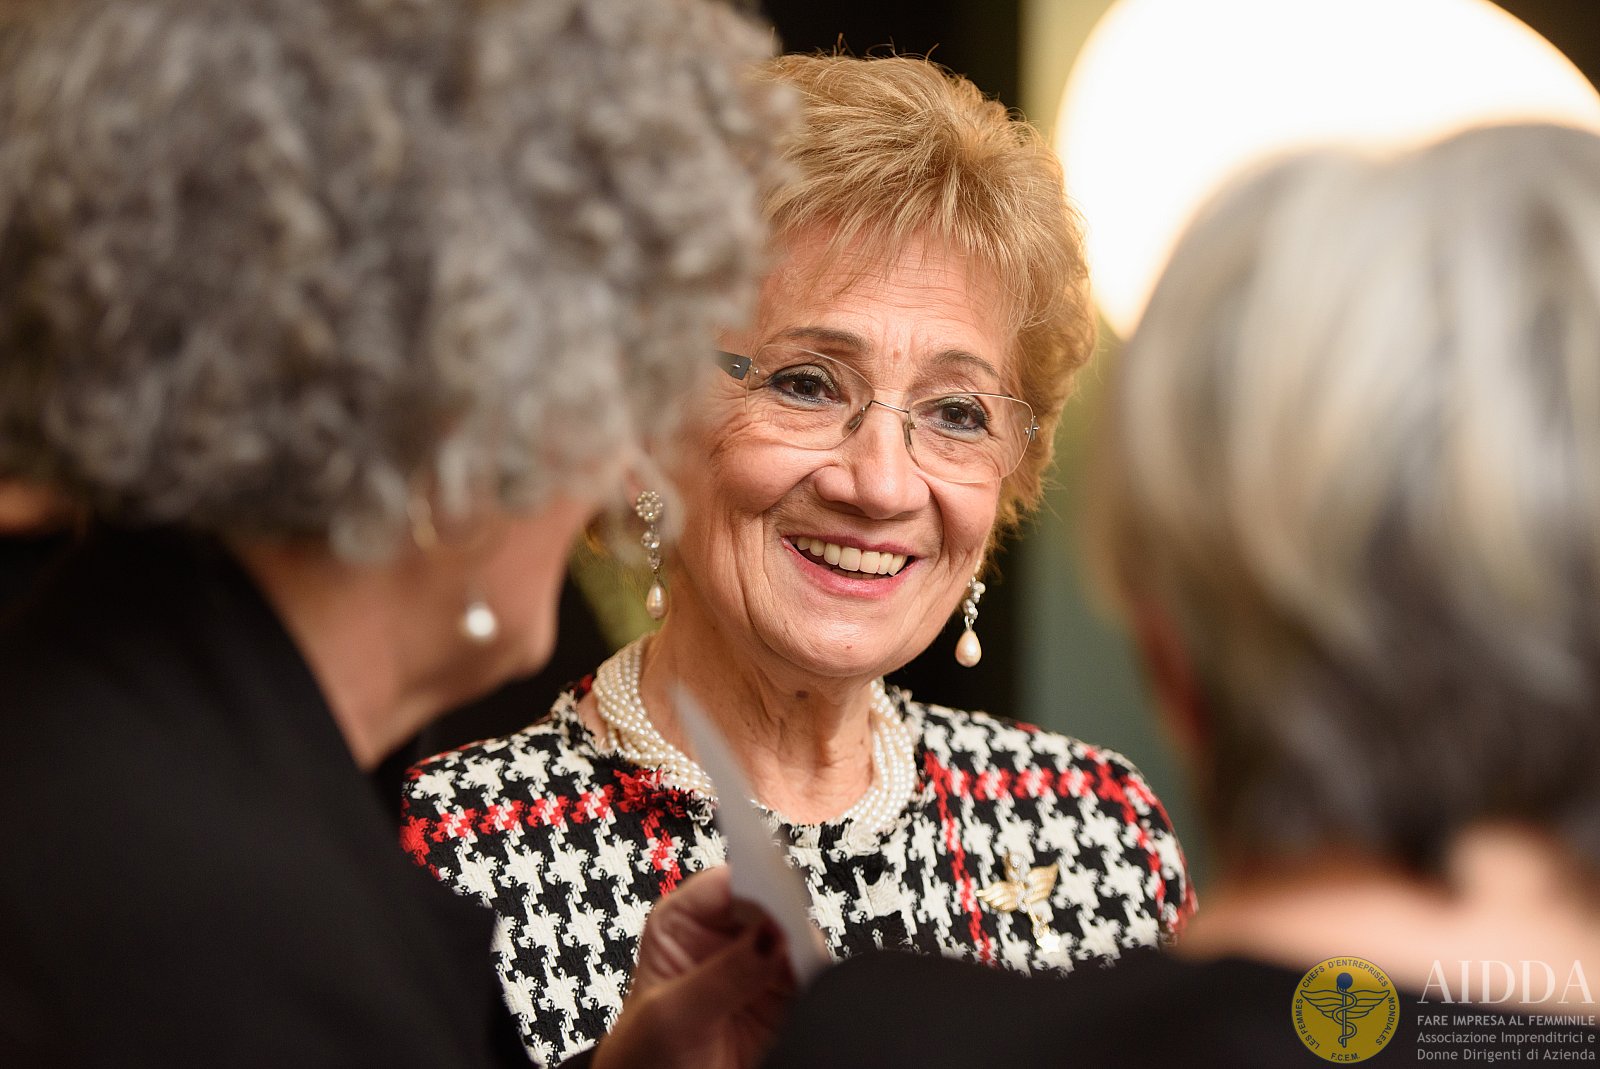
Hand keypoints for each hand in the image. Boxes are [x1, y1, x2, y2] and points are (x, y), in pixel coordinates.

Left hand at [593, 866, 796, 1068]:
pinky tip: (806, 988)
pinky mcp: (779, 1001)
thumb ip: (725, 973)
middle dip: (785, 919)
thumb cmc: (640, 1061)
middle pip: (769, 906)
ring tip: (798, 966)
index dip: (756, 883)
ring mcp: (753, 970)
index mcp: (681, 922)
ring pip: (795, 941)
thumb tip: (772, 934)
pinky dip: (814, 980)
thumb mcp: (673, 1014)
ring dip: (802, 951)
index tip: (777, 898)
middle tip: (791, 936)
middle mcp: (720, 939)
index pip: (729, 881)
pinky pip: (809, 979)